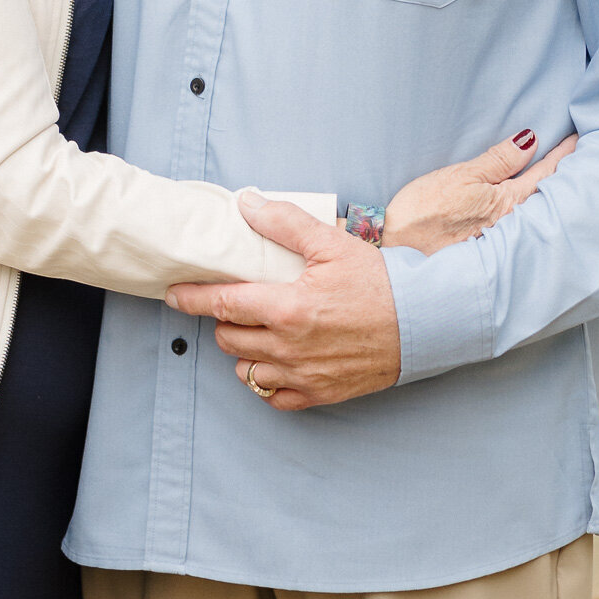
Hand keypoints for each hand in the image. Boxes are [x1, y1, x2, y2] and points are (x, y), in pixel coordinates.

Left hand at [166, 129, 576, 410]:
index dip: (191, 298)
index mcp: (288, 307)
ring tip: (255, 329)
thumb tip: (246, 203)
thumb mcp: (331, 243)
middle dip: (223, 318)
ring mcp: (303, 375)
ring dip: (242, 349)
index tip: (173, 294)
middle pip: (228, 337)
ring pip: (245, 369)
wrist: (425, 323)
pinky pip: (273, 396)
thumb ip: (284, 224)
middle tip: (234, 302)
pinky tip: (272, 361)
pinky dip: (265, 380)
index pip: (221, 304)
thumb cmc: (380, 282)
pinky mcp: (320, 394)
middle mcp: (289, 346)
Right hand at [382, 130, 576, 254]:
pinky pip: (524, 230)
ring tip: (575, 184)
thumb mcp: (460, 176)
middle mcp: (513, 225)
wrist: (396, 253)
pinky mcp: (490, 252)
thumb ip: (497, 160)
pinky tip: (542, 215)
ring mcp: (504, 242)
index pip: (546, 173)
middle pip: (549, 197)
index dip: (565, 154)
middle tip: (593, 159)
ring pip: (539, 214)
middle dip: (571, 179)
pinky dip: (538, 217)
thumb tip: (531, 140)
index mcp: (508, 202)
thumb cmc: (423, 211)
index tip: (582, 138)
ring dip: (557, 199)